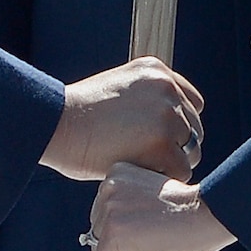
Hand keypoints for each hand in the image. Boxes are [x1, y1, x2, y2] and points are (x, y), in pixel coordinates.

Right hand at [41, 57, 204, 182]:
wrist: (57, 125)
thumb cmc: (79, 116)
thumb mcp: (118, 89)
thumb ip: (147, 99)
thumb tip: (171, 128)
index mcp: (157, 71)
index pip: (192, 103)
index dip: (177, 126)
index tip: (156, 140)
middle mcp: (167, 88)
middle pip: (193, 129)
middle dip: (174, 146)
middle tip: (144, 158)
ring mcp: (167, 115)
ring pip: (190, 152)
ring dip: (170, 164)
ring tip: (140, 167)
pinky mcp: (162, 144)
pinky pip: (180, 171)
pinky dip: (163, 180)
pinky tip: (140, 176)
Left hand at [88, 162, 235, 250]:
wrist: (208, 213)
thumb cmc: (190, 209)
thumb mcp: (151, 196)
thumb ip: (131, 206)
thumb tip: (118, 235)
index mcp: (118, 172)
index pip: (104, 210)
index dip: (122, 228)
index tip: (141, 234)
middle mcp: (108, 186)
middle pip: (98, 227)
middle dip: (117, 242)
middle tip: (146, 247)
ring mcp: (109, 209)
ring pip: (99, 246)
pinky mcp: (113, 232)